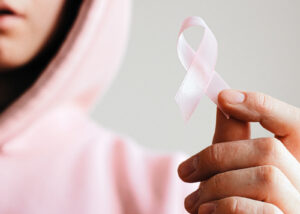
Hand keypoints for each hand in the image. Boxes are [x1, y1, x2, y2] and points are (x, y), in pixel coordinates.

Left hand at [178, 90, 299, 213]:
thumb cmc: (230, 208)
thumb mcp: (230, 170)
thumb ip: (232, 138)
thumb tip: (225, 99)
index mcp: (294, 164)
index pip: (295, 124)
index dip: (263, 105)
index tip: (223, 97)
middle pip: (270, 150)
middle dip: (217, 156)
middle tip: (184, 171)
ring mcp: (299, 209)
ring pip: (264, 176)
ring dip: (215, 186)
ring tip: (192, 201)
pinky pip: (254, 208)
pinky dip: (223, 206)